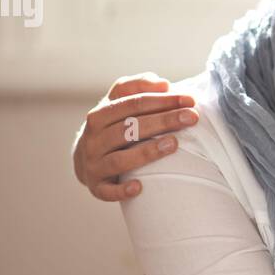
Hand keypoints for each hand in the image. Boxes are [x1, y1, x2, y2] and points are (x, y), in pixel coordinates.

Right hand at [72, 75, 198, 200]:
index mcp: (100, 114)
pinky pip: (108, 191)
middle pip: (129, 128)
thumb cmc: (111, 127)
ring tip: (174, 144)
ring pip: (120, 159)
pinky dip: (122, 190)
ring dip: (147, 152)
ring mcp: (94, 164)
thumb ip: (138, 87)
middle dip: (163, 121)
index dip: (163, 100)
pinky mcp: (97, 186)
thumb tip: (163, 83)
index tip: (190, 100)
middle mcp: (94, 139)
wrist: (83, 160)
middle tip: (191, 118)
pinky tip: (139, 187)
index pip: (134, 103)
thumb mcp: (118, 103)